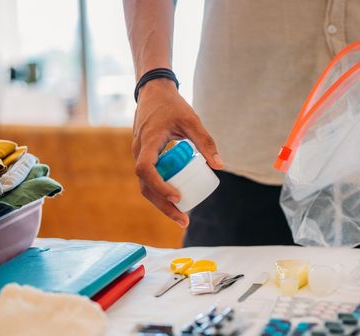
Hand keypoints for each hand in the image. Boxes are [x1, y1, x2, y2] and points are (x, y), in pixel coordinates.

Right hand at [132, 78, 223, 227]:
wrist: (153, 91)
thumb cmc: (172, 105)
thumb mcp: (191, 121)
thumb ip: (205, 141)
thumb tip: (221, 166)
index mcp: (148, 142)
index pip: (145, 169)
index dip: (160, 186)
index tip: (177, 196)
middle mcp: (139, 151)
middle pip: (145, 186)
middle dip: (163, 206)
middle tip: (183, 219)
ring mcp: (139, 155)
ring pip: (146, 186)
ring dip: (161, 203)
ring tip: (181, 217)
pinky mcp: (144, 156)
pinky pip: (149, 179)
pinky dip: (161, 192)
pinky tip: (176, 201)